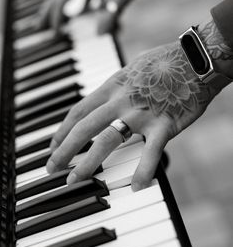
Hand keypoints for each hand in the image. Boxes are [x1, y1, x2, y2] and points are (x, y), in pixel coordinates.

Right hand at [37, 0, 151, 32]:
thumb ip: (110, 16)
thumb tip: (100, 35)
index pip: (62, 0)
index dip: (57, 18)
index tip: (55, 33)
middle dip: (47, 12)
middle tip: (38, 27)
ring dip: (59, 9)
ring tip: (52, 24)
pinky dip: (75, 6)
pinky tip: (77, 16)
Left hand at [46, 40, 216, 190]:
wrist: (196, 59)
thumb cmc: (166, 61)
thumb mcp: (132, 67)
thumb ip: (118, 85)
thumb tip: (107, 97)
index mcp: (113, 86)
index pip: (79, 111)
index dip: (62, 130)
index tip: (53, 145)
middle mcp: (121, 101)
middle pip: (83, 128)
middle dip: (63, 149)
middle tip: (51, 167)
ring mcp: (141, 114)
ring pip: (107, 140)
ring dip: (88, 162)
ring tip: (74, 179)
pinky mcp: (164, 125)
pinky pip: (151, 153)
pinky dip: (143, 171)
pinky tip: (136, 187)